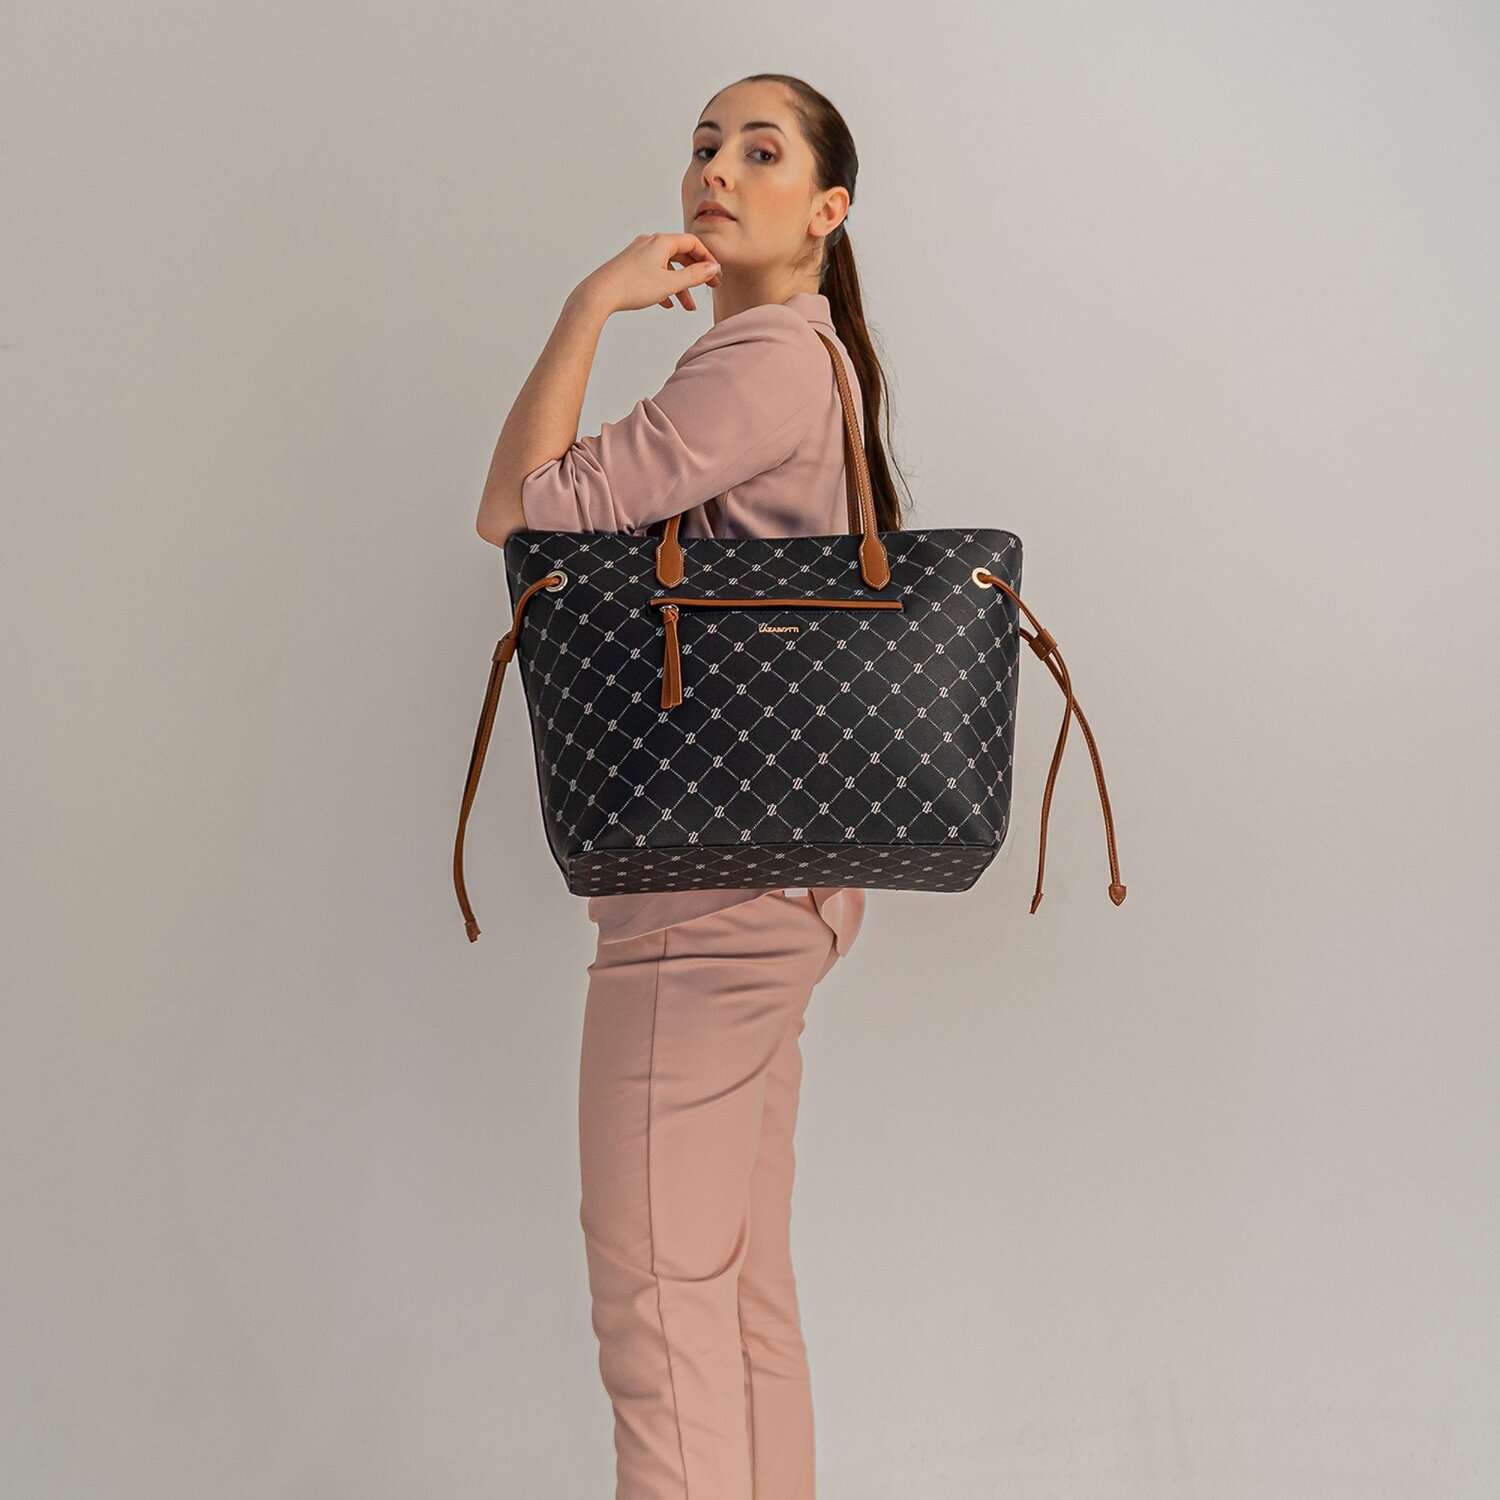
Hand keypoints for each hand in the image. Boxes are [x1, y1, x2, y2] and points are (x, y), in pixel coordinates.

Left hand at [576, 232, 722, 315]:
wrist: (599, 294)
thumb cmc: (632, 287)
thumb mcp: (670, 283)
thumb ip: (694, 276)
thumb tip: (713, 269)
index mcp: (662, 242)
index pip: (692, 243)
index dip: (707, 258)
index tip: (716, 275)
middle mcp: (650, 243)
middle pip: (681, 255)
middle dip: (696, 273)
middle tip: (709, 288)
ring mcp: (638, 254)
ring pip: (667, 267)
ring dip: (680, 285)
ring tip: (688, 306)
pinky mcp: (630, 266)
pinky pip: (653, 273)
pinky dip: (664, 285)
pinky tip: (667, 303)